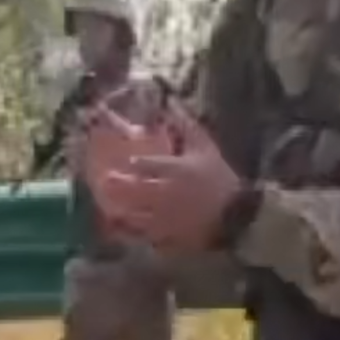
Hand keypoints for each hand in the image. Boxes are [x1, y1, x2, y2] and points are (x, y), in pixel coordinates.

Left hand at [86, 104, 242, 253]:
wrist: (236, 214)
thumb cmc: (219, 178)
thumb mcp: (204, 147)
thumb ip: (186, 124)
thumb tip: (170, 102)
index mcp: (177, 171)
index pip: (147, 164)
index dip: (134, 164)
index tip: (126, 161)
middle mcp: (167, 195)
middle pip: (135, 191)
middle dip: (118, 186)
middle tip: (104, 181)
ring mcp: (167, 219)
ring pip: (136, 216)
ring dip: (120, 211)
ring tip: (108, 207)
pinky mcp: (169, 237)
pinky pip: (145, 236)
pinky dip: (132, 233)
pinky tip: (122, 230)